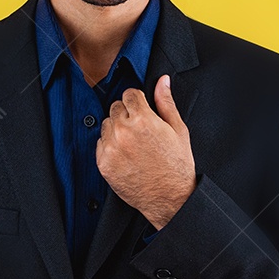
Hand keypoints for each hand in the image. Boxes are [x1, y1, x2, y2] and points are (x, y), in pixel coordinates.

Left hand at [96, 74, 195, 229]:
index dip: (137, 101)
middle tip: (140, 129)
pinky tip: (126, 155)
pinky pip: (100, 143)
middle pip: (115, 107)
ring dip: (116, 129)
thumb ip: (166, 102)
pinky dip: (110, 146)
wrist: (169, 198)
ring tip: (133, 143)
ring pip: (106, 124)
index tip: (142, 110)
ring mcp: (112, 148)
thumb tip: (162, 80)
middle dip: (126, 114)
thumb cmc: (176, 164)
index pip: (129, 94)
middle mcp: (124, 131)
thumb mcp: (178, 130)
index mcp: (144, 120)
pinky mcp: (104, 163)